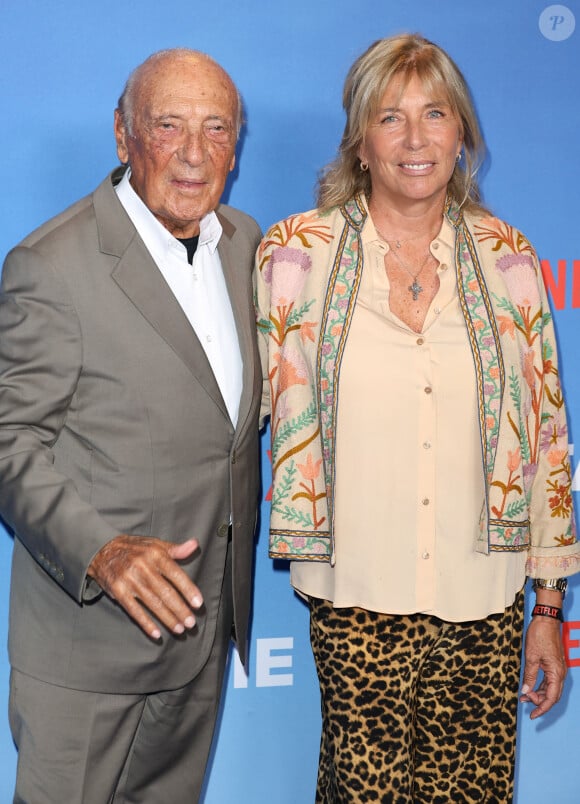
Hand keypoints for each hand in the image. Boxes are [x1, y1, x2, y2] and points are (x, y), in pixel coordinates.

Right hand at [88, 534, 202, 639]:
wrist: (101, 550)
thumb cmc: (134, 548)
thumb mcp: (155, 544)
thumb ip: (176, 549)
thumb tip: (194, 545)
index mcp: (154, 554)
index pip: (175, 574)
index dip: (188, 590)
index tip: (198, 603)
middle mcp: (142, 567)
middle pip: (165, 592)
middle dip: (180, 609)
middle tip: (191, 622)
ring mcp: (129, 580)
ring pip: (152, 603)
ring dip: (167, 618)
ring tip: (179, 629)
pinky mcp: (118, 592)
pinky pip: (134, 610)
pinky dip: (146, 623)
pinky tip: (156, 633)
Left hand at [519, 615, 566, 718]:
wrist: (546, 620)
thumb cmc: (539, 636)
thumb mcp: (531, 657)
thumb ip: (529, 676)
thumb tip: (526, 691)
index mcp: (556, 673)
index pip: (551, 698)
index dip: (542, 708)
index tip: (532, 715)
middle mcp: (559, 673)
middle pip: (552, 695)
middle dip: (539, 702)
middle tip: (524, 702)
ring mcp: (557, 669)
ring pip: (550, 688)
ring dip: (538, 694)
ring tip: (524, 696)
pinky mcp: (553, 664)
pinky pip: (548, 680)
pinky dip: (539, 685)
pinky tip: (529, 687)